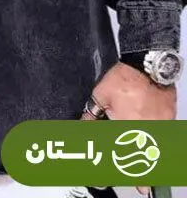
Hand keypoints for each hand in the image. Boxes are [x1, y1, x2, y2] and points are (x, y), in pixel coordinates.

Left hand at [81, 62, 176, 195]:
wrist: (148, 67)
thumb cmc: (124, 80)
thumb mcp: (100, 96)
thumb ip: (92, 114)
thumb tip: (83, 125)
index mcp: (126, 127)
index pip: (119, 152)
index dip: (116, 167)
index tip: (112, 179)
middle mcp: (145, 131)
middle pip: (141, 158)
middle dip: (137, 174)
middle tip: (139, 188)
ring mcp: (160, 127)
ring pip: (155, 152)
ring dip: (150, 167)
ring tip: (146, 184)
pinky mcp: (169, 121)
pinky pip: (164, 141)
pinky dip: (160, 151)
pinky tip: (157, 158)